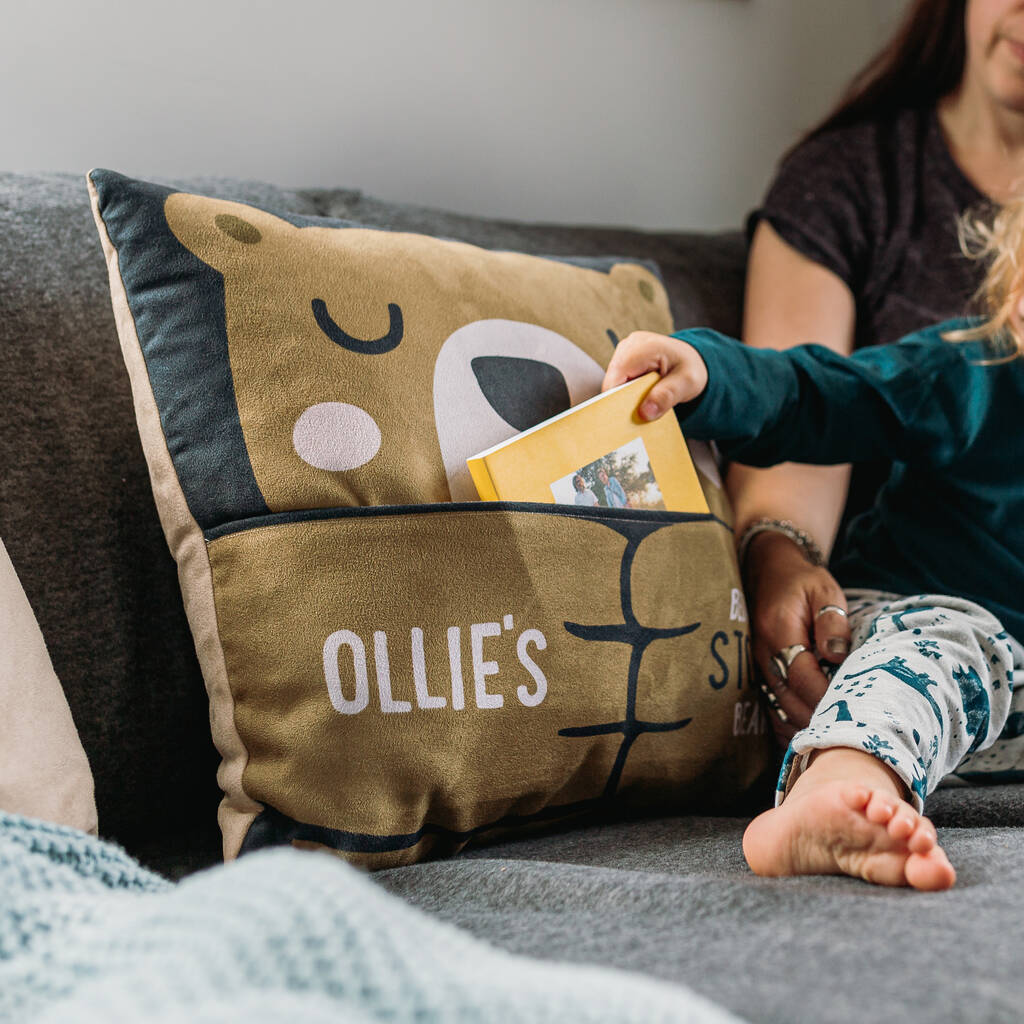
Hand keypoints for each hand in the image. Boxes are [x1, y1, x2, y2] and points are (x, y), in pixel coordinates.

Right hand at [602, 331, 707, 418]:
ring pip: (613, 385)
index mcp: (642, 348)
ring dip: (624, 401)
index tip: (622, 422)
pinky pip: (617, 383)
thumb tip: (645, 413)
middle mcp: (628, 347)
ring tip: (641, 411)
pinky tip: (640, 403)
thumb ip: (667, 396)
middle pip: (611, 383)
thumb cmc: (689, 366)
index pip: (615, 379)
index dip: (615, 402)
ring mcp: (623, 353)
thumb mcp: (688, 382)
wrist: (691, 357)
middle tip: (636, 420)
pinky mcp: (623, 362)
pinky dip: (626, 396)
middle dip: (620, 403)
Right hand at [743, 531, 851, 743]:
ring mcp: (757, 667)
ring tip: (836, 738)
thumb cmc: (802, 582)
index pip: (802, 676)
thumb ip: (831, 621)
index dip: (827, 698)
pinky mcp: (759, 674)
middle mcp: (762, 654)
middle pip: (789, 701)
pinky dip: (790, 724)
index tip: (854, 713)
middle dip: (819, 720)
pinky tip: (812, 733)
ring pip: (779, 709)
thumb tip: (836, 655)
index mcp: (779, 631)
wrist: (768, 572)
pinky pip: (772, 708)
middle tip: (852, 734)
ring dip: (805, 726)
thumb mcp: (824, 590)